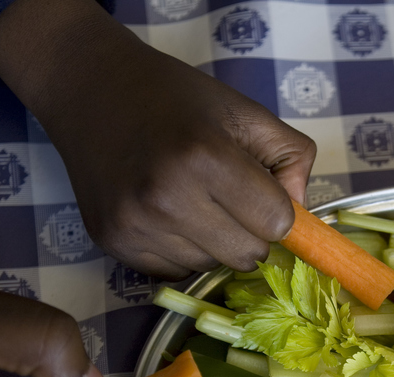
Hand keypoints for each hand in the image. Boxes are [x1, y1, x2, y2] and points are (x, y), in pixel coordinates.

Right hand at [0, 0, 315, 278]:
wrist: (92, 88)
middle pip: (247, 255)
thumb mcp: (246, 112)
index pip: (277, 224)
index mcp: (206, 158)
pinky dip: (182, 251)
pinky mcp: (114, 244)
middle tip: (230, 199)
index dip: (277, 210)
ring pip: (211, 267)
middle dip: (251, 232)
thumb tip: (301, 217)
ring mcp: (135, 226)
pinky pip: (175, 271)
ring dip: (214, 243)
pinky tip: (167, 214)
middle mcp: (166, 199)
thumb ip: (293, 159)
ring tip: (192, 201)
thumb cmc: (177, 99)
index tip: (260, 192)